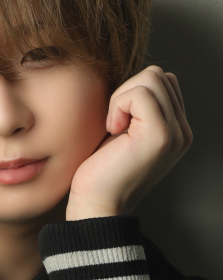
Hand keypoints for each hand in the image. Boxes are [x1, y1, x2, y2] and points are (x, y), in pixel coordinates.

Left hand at [66, 66, 192, 219]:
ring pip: (152, 78)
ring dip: (122, 97)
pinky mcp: (160, 135)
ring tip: (114, 127)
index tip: (116, 120)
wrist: (96, 204)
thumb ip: (136, 107)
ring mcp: (175, 133)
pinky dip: (118, 105)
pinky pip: (140, 93)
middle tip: (113, 123)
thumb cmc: (100, 169)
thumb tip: (133, 78)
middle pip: (159, 75)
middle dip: (127, 91)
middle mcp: (182, 131)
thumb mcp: (123, 131)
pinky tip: (112, 130)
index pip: (163, 81)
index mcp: (175, 129)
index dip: (132, 91)